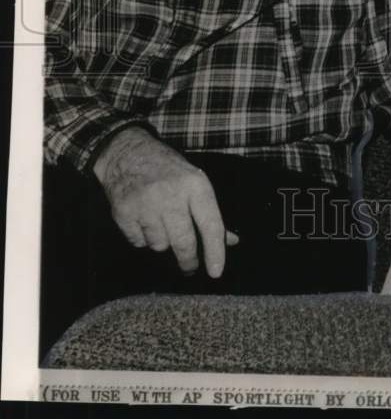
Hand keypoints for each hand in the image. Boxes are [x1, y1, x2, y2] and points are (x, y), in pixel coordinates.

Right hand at [93, 127, 238, 276]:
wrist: (127, 152)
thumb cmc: (168, 169)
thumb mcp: (195, 181)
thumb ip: (210, 213)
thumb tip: (231, 241)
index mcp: (195, 185)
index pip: (210, 224)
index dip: (215, 251)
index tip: (216, 272)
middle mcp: (171, 194)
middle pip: (184, 242)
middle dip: (188, 260)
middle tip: (190, 267)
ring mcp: (146, 204)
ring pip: (160, 245)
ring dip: (162, 242)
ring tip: (159, 222)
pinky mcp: (124, 213)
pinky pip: (139, 242)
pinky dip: (142, 237)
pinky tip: (143, 219)